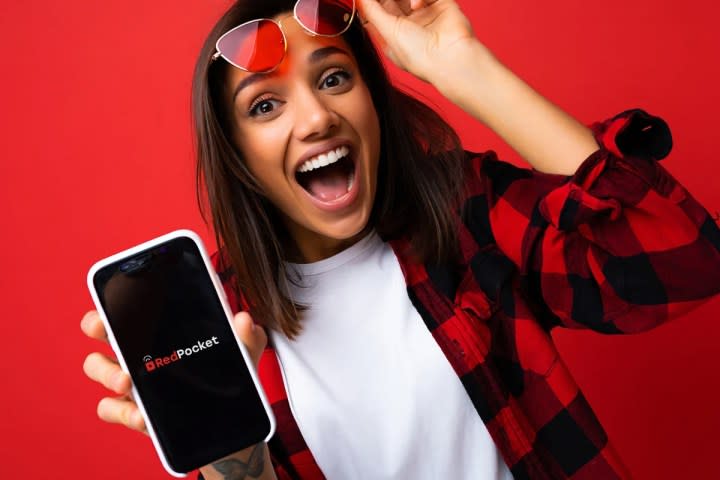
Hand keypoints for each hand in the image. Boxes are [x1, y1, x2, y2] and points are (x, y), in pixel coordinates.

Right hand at [80, 310, 266, 434]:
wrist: (231, 422)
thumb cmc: (228, 377)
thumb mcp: (242, 355)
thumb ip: (246, 338)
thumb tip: (245, 320)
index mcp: (161, 329)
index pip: (130, 304)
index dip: (115, 295)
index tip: (115, 293)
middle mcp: (140, 351)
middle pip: (102, 330)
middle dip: (97, 326)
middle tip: (108, 330)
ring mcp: (134, 382)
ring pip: (99, 369)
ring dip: (108, 372)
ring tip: (128, 380)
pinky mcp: (134, 412)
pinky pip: (111, 409)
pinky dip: (122, 411)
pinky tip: (141, 414)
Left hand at [357, 0, 485, 82]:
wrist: (449, 58)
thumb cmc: (419, 56)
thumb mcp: (387, 32)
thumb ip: (371, 11)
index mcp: (395, 35)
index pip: (379, 11)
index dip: (371, 2)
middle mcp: (410, 25)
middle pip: (394, 0)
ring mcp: (427, 15)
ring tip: (405, 2)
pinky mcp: (443, 5)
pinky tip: (416, 5)